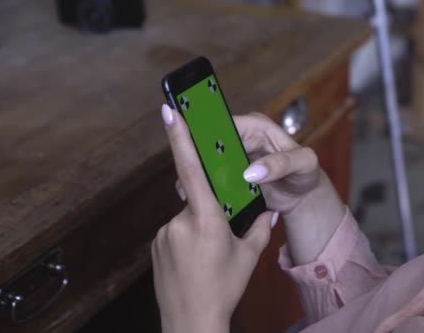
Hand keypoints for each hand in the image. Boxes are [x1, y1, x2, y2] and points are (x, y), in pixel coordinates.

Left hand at [152, 104, 277, 332]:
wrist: (192, 323)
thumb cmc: (224, 290)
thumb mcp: (250, 256)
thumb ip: (260, 227)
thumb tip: (267, 211)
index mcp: (207, 220)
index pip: (191, 169)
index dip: (180, 137)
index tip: (170, 111)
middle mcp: (181, 222)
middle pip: (197, 197)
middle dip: (211, 210)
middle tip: (219, 242)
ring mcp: (165, 234)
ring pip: (187, 215)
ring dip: (199, 227)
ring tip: (207, 258)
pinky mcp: (156, 244)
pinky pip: (175, 230)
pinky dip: (187, 238)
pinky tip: (195, 261)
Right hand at [173, 112, 333, 215]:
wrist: (303, 195)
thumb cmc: (306, 173)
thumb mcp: (304, 164)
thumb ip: (281, 164)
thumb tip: (252, 172)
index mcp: (256, 126)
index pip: (224, 124)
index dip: (207, 135)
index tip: (193, 150)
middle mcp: (240, 138)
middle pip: (209, 143)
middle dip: (196, 158)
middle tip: (185, 177)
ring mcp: (232, 157)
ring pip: (205, 162)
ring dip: (196, 175)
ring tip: (187, 193)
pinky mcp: (229, 174)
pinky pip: (211, 178)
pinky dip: (204, 188)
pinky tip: (197, 200)